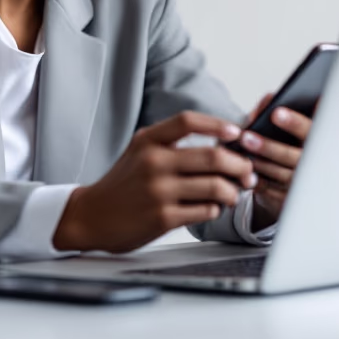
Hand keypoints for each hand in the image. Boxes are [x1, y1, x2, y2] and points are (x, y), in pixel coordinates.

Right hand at [53, 111, 257, 252]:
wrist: (91, 215)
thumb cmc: (123, 183)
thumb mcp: (140, 152)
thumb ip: (172, 144)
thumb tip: (221, 144)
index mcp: (148, 141)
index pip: (188, 121)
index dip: (217, 125)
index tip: (236, 133)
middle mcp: (153, 162)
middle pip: (212, 157)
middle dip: (239, 165)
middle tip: (247, 172)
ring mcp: (158, 191)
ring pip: (215, 187)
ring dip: (232, 191)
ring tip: (233, 194)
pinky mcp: (163, 218)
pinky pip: (205, 210)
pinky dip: (216, 209)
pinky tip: (212, 208)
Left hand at [238, 93, 314, 229]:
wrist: (296, 184)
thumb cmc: (289, 147)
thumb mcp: (287, 130)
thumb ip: (275, 111)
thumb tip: (269, 97)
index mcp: (318, 142)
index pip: (311, 130)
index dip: (295, 123)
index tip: (275, 113)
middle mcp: (314, 165)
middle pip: (292, 156)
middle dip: (269, 146)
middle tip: (247, 137)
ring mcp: (302, 184)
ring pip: (279, 174)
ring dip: (259, 163)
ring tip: (240, 152)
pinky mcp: (288, 200)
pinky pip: (269, 190)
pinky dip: (254, 179)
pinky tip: (240, 171)